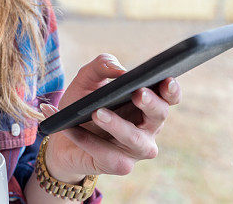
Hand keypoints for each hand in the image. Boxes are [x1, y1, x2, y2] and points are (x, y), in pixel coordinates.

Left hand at [40, 53, 181, 182]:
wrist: (61, 136)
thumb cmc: (82, 105)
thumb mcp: (86, 80)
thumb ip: (101, 66)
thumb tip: (119, 69)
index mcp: (146, 104)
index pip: (168, 96)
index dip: (171, 89)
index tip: (166, 79)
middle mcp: (148, 127)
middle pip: (159, 115)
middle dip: (151, 104)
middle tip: (137, 93)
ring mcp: (136, 149)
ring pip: (135, 139)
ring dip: (117, 125)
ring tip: (97, 113)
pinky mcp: (119, 165)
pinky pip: (106, 153)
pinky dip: (85, 139)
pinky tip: (69, 128)